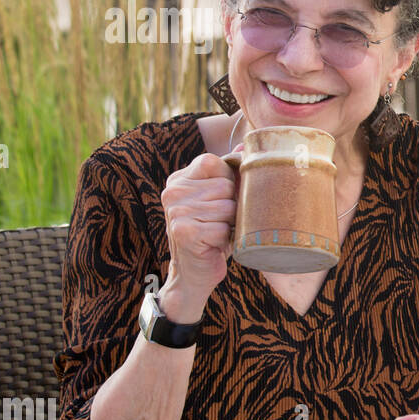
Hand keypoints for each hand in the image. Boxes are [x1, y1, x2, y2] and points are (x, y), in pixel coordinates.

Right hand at [158, 146, 242, 317]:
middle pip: (225, 185)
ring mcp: (176, 212)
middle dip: (232, 206)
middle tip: (220, 222)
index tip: (223, 198)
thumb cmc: (211, 233)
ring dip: (230, 224)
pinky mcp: (184, 232)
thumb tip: (246, 146)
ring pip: (228, 207)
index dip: (228, 180)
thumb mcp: (218, 200)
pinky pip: (224, 228)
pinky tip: (214, 245)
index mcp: (178, 180)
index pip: (213, 162)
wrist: (193, 273)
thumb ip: (228, 172)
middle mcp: (173, 192)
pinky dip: (226, 240)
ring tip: (218, 233)